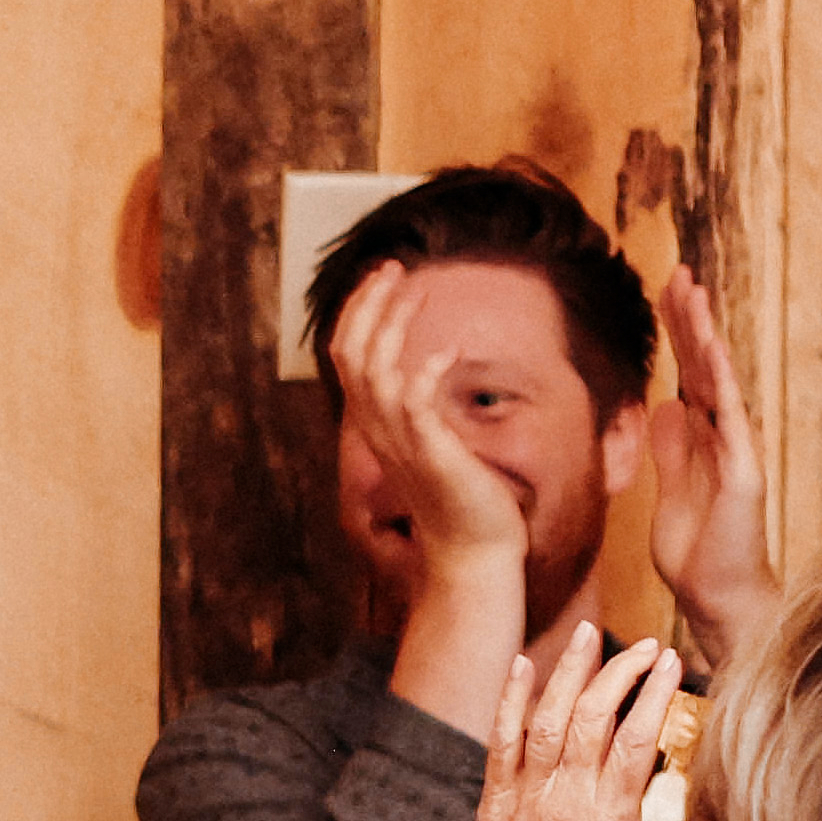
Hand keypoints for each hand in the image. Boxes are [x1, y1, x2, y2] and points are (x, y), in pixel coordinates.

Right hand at [329, 257, 534, 588]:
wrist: (472, 554)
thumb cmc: (462, 503)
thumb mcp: (435, 448)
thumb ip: (423, 415)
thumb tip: (428, 380)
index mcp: (376, 424)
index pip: (348, 355)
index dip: (359, 312)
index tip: (382, 278)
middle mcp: (379, 429)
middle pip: (351, 352)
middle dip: (368, 303)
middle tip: (393, 266)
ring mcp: (400, 442)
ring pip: (374, 368)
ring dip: (392, 323)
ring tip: (415, 290)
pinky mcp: (429, 453)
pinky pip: (415, 401)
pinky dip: (427, 369)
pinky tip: (449, 349)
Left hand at [422, 621, 696, 820]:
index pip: (636, 741)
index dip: (655, 694)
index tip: (673, 663)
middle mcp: (565, 801)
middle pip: (594, 717)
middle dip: (621, 672)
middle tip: (646, 646)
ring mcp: (525, 796)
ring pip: (548, 718)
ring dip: (570, 670)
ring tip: (590, 633)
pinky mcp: (494, 797)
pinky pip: (501, 738)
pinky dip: (511, 698)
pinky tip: (524, 664)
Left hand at [643, 259, 782, 666]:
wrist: (719, 599)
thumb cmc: (699, 552)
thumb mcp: (672, 488)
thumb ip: (671, 448)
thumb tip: (665, 405)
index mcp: (702, 438)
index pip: (687, 372)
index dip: (678, 332)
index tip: (666, 290)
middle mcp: (723, 437)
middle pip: (703, 365)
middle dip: (690, 319)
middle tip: (679, 272)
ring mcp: (736, 452)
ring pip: (718, 382)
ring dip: (705, 337)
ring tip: (694, 293)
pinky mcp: (743, 474)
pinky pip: (732, 422)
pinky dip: (721, 387)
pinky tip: (711, 352)